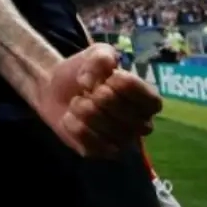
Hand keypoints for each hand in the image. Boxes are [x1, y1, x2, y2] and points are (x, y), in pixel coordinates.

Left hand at [35, 44, 162, 157]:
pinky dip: (75, 127)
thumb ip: (102, 58)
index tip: (108, 77)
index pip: (151, 101)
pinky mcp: (101, 153)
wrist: (54, 87)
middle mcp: (141, 124)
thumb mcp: (96, 53)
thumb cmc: (85, 71)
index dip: (125, 87)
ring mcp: (123, 141)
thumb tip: (92, 81)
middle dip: (100, 98)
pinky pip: (92, 145)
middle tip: (89, 91)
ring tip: (78, 102)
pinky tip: (70, 117)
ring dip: (85, 110)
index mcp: (148, 101)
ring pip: (109, 131)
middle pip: (127, 115)